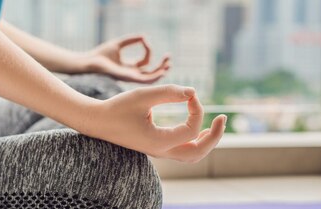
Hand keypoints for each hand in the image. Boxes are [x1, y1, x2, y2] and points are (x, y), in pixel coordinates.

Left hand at [86, 35, 169, 83]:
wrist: (89, 62)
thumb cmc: (101, 54)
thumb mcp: (119, 44)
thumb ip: (131, 40)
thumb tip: (144, 37)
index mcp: (130, 68)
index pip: (145, 61)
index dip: (148, 50)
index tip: (144, 40)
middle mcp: (131, 75)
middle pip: (151, 73)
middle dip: (161, 66)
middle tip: (169, 58)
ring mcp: (130, 78)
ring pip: (150, 79)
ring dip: (160, 72)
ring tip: (168, 65)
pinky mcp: (128, 78)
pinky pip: (144, 80)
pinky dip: (154, 76)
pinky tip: (161, 71)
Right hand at [87, 85, 226, 162]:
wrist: (96, 122)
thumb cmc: (117, 108)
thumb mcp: (143, 95)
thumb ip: (169, 92)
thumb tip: (193, 92)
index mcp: (159, 141)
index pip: (191, 129)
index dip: (197, 109)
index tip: (191, 94)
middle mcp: (162, 150)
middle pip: (198, 152)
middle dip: (214, 137)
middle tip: (223, 118)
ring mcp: (159, 151)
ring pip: (192, 155)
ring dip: (207, 142)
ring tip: (216, 125)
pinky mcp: (156, 147)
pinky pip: (184, 151)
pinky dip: (196, 142)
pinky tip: (200, 129)